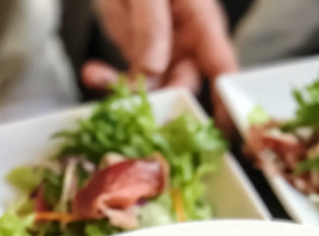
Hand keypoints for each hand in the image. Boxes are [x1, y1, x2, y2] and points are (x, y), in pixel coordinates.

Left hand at [83, 0, 236, 94]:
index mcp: (203, 21)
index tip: (222, 131)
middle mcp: (189, 42)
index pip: (222, 67)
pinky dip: (108, 81)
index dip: (226, 102)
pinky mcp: (140, 56)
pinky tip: (92, 73)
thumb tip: (153, 71)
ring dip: (125, 91)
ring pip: (153, 89)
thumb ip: (152, 25)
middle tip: (135, 103)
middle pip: (186, 86)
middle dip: (162, 99)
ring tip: (97, 77)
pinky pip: (128, 80)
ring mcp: (165, 52)